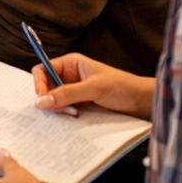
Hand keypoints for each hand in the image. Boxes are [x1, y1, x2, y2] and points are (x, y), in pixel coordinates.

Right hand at [32, 52, 154, 119]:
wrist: (142, 103)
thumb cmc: (122, 87)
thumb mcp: (94, 88)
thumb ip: (67, 94)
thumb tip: (41, 101)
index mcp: (71, 64)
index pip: (43, 70)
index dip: (39, 84)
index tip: (42, 99)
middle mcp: (70, 76)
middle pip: (46, 87)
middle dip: (50, 99)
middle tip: (63, 110)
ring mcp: (75, 91)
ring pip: (54, 100)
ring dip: (59, 109)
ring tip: (73, 114)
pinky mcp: (80, 105)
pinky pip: (64, 110)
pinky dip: (66, 115)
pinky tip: (75, 118)